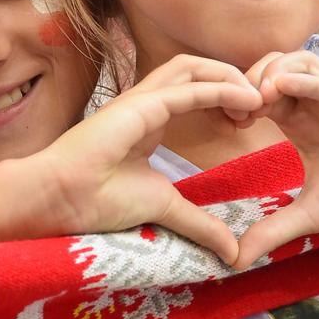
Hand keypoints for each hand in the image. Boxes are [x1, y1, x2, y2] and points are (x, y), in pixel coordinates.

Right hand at [15, 54, 263, 264]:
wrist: (60, 199)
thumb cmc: (97, 200)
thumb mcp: (164, 208)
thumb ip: (198, 223)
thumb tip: (231, 252)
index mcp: (149, 119)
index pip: (193, 90)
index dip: (224, 97)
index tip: (246, 123)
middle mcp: (146, 102)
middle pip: (196, 69)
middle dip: (231, 79)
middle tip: (258, 106)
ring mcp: (140, 99)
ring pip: (191, 67)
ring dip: (228, 76)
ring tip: (255, 99)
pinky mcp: (139, 105)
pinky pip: (187, 89)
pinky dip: (219, 89)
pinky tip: (244, 101)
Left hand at [233, 51, 318, 268]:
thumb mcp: (314, 213)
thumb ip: (275, 229)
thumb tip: (235, 260)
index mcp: (301, 122)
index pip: (260, 93)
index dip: (238, 99)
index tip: (228, 121)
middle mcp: (318, 103)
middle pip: (273, 67)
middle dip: (249, 80)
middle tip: (238, 108)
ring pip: (300, 62)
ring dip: (274, 73)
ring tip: (259, 100)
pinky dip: (307, 82)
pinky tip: (283, 87)